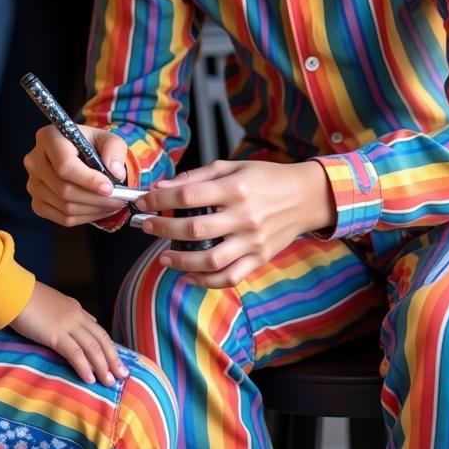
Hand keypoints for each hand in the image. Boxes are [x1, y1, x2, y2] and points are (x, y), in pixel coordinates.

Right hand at [10, 281, 129, 385]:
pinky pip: (75, 353)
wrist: (13, 293)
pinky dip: (85, 367)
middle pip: (101, 339)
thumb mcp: (52, 305)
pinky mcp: (55, 335)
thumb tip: (80, 325)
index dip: (108, 347)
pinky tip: (90, 379)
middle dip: (113, 358)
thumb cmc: (27, 300)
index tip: (115, 360)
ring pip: (93, 347)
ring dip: (103, 366)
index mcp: (75, 309)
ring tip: (110, 382)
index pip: (98, 330)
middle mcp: (76, 315)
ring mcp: (67, 324)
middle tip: (123, 375)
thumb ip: (66, 315)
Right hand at [24, 123, 133, 225]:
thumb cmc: (93, 145)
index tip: (109, 188)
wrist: (80, 156)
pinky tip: (99, 209)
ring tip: (113, 204)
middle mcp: (34, 160)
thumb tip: (115, 172)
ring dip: (93, 209)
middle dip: (95, 198)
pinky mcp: (37, 203)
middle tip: (119, 200)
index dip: (88, 180)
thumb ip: (114, 150)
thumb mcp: (108, 139)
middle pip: (64, 189)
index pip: (64, 165)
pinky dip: (85, 217)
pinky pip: (62, 218)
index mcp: (49, 137)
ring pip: (64, 206)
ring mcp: (33, 184)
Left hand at [134, 159, 335, 287]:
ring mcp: (253, 241)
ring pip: (211, 260)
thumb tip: (161, 187)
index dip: (159, 200)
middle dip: (163, 229)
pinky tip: (189, 276)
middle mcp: (244, 217)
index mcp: (235, 188)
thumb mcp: (232, 166)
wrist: (305, 197)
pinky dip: (206, 281)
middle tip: (146, 227)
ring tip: (164, 257)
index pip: (188, 195)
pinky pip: (230, 277)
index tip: (143, 202)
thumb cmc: (266, 177)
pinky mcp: (260, 258)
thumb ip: (195, 177)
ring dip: (181, 261)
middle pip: (195, 229)